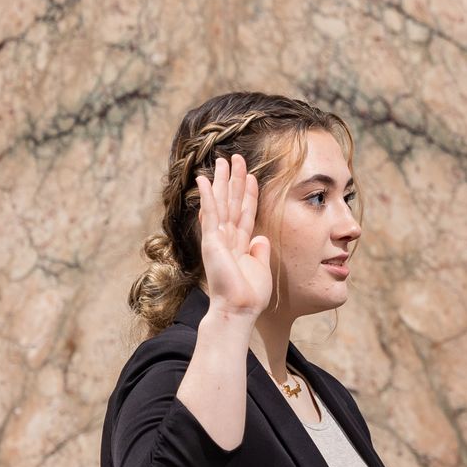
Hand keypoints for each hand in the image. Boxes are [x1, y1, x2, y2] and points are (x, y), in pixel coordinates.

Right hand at [196, 154, 272, 318]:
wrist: (239, 309)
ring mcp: (217, 238)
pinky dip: (208, 196)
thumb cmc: (249, 295)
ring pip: (221, 202)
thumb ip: (260, 251)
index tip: (251, 175)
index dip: (248, 193)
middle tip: (234, 157)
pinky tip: (205, 180)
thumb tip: (262, 238)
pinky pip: (211, 214)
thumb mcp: (260, 267)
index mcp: (240, 243)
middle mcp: (227, 237)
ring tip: (221, 160)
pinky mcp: (211, 241)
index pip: (245, 212)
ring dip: (222, 180)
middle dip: (233, 179)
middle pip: (231, 201)